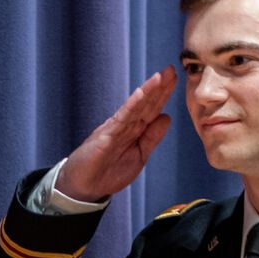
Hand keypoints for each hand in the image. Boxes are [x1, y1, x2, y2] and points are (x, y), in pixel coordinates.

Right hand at [57, 67, 176, 202]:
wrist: (84, 188)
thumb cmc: (108, 173)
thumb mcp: (138, 155)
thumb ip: (151, 137)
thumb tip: (167, 117)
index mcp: (133, 130)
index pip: (151, 109)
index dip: (163, 94)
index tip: (175, 78)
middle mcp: (124, 125)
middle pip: (145, 103)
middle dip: (159, 87)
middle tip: (171, 69)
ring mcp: (114, 129)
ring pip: (134, 107)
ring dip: (148, 91)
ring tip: (160, 76)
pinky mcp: (105, 136)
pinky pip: (121, 119)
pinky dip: (131, 106)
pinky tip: (141, 93)